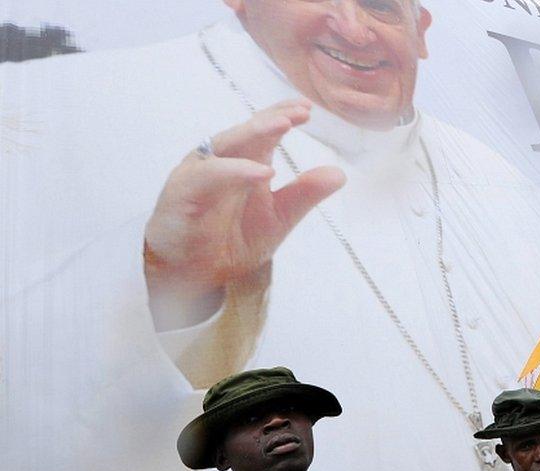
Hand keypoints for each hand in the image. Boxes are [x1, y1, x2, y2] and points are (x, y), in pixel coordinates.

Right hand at [145, 99, 345, 330]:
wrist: (196, 277)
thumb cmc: (231, 241)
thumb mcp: (278, 218)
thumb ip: (304, 195)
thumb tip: (339, 174)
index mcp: (244, 163)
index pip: (263, 130)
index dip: (283, 115)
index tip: (308, 108)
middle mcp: (222, 162)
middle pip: (246, 131)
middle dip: (272, 117)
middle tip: (299, 111)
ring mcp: (201, 174)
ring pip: (226, 144)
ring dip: (254, 132)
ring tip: (283, 125)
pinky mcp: (183, 193)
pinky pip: (209, 176)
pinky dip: (235, 171)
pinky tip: (263, 171)